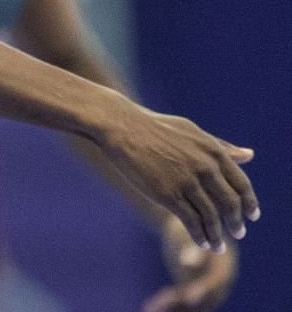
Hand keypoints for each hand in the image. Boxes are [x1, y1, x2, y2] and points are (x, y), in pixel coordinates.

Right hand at [97, 100, 256, 251]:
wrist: (122, 127)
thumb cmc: (156, 128)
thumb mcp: (193, 133)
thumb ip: (221, 147)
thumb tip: (249, 155)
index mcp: (213, 152)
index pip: (241, 184)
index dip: (249, 203)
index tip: (251, 216)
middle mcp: (205, 167)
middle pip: (230, 204)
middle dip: (236, 223)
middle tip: (238, 233)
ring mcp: (186, 181)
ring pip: (211, 217)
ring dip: (218, 235)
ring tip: (218, 246)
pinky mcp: (167, 194)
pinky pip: (191, 221)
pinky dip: (199, 235)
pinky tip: (201, 242)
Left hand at [143, 215, 238, 310]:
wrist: (191, 220)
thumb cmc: (190, 223)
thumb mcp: (190, 234)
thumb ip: (191, 249)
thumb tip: (186, 262)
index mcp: (223, 267)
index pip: (215, 282)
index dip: (203, 290)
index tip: (190, 296)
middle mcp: (218, 281)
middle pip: (203, 298)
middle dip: (185, 303)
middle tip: (163, 305)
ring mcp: (206, 287)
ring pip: (191, 303)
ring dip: (173, 307)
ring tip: (150, 308)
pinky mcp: (193, 288)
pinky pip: (182, 301)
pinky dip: (167, 304)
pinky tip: (148, 307)